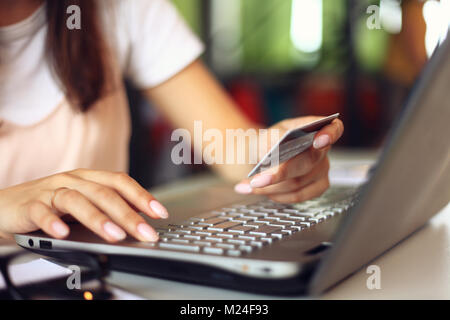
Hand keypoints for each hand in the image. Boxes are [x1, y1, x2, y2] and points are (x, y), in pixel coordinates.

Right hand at [0, 169, 168, 241]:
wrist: (6, 205)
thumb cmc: (50, 204)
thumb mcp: (83, 202)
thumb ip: (106, 207)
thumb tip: (138, 219)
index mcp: (88, 178)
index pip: (120, 182)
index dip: (142, 195)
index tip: (159, 212)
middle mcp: (72, 180)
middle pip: (104, 194)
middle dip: (128, 215)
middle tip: (145, 233)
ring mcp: (50, 191)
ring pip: (77, 200)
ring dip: (98, 218)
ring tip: (115, 235)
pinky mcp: (29, 205)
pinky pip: (42, 212)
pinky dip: (53, 222)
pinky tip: (64, 233)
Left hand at [234, 117, 343, 202]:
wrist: (262, 158)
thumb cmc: (269, 143)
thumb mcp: (266, 135)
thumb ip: (274, 138)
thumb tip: (277, 146)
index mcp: (313, 128)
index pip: (333, 128)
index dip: (330, 134)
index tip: (318, 140)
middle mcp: (322, 149)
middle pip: (307, 162)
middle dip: (280, 173)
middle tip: (257, 180)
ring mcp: (322, 169)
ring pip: (298, 182)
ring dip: (271, 187)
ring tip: (249, 185)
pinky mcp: (318, 187)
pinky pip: (299, 195)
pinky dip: (277, 195)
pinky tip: (262, 191)